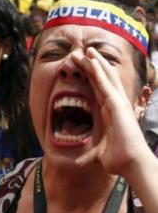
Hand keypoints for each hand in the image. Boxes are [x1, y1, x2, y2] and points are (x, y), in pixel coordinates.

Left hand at [74, 47, 153, 176]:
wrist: (131, 163)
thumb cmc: (119, 160)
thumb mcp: (101, 153)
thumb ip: (93, 152)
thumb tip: (81, 161)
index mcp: (110, 112)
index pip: (99, 90)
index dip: (92, 77)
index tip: (82, 67)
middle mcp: (115, 104)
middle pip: (103, 79)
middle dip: (92, 65)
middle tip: (81, 53)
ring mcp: (117, 103)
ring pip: (105, 77)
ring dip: (94, 62)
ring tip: (85, 50)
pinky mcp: (116, 104)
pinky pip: (105, 84)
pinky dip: (98, 71)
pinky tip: (91, 60)